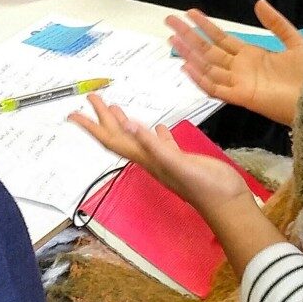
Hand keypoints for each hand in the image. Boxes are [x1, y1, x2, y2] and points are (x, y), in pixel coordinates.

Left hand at [70, 94, 250, 216]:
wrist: (228, 204)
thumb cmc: (206, 187)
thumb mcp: (178, 164)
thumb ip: (155, 146)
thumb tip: (128, 126)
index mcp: (147, 160)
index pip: (113, 140)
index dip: (93, 126)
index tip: (74, 114)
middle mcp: (151, 160)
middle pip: (120, 137)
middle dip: (104, 118)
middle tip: (93, 98)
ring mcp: (165, 160)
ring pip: (138, 138)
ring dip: (125, 123)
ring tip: (115, 108)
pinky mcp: (181, 159)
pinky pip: (161, 143)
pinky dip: (154, 133)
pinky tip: (157, 126)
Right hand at [167, 0, 302, 126]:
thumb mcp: (295, 42)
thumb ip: (276, 23)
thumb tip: (258, 3)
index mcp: (252, 56)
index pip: (222, 39)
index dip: (206, 26)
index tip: (190, 13)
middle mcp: (241, 68)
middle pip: (208, 50)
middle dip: (189, 36)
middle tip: (170, 21)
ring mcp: (239, 82)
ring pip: (207, 66)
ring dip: (190, 53)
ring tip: (172, 39)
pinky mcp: (243, 97)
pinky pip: (216, 88)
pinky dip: (200, 78)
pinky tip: (186, 67)